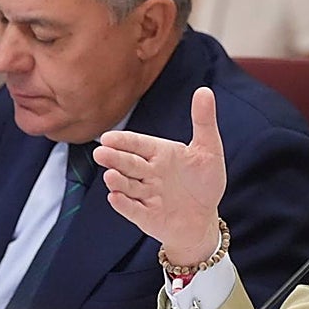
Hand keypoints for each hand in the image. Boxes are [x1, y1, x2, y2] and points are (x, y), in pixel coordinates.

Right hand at [94, 87, 225, 265]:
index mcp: (159, 153)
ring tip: (110, 175)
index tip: (108, 138)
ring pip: (128, 186)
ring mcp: (145, 195)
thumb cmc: (203, 182)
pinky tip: (115, 197)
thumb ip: (203, 121)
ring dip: (118, 181)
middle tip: (100, 152)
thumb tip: (204, 90)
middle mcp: (148, 173)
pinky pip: (133, 209)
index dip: (123, 141)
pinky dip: (124, 204)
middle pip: (128, 164)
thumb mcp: (208, 149)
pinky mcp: (146, 216)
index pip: (137, 144)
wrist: (204, 219)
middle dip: (115, 158)